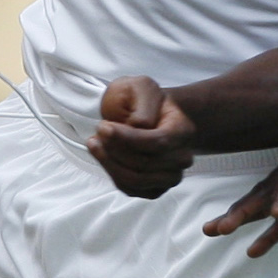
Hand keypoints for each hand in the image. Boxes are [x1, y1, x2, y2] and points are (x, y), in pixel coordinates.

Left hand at [91, 76, 197, 197]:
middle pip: (144, 164)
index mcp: (183, 130)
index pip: (157, 142)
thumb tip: (138, 125)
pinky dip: (112, 173)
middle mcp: (182, 158)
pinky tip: (103, 155)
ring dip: (109, 163)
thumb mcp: (145, 88)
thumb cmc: (148, 101)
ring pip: (135, 180)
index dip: (128, 138)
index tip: (103, 127)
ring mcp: (170, 177)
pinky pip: (130, 189)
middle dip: (114, 150)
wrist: (155, 117)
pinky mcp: (155, 189)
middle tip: (96, 132)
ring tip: (95, 143)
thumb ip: (144, 104)